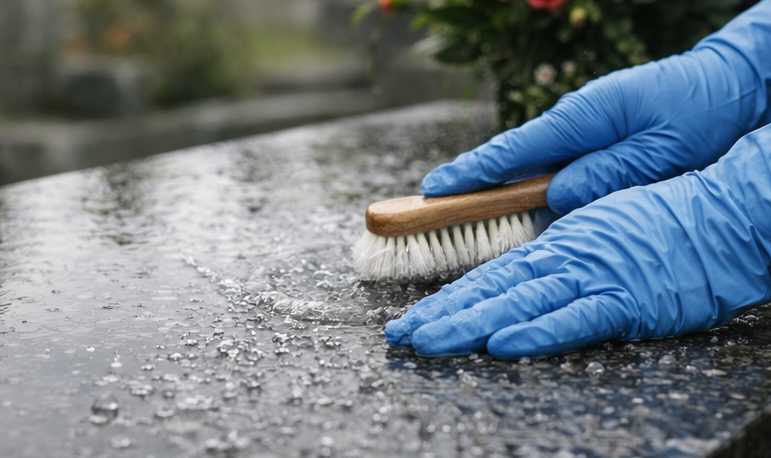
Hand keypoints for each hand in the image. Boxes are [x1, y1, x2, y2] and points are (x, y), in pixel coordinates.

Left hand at [386, 124, 770, 358]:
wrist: (716, 216)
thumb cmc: (658, 225)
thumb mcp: (594, 233)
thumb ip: (557, 258)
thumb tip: (520, 278)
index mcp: (553, 246)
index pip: (488, 277)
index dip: (447, 299)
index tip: (414, 317)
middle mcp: (562, 259)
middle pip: (489, 290)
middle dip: (440, 314)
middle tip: (399, 334)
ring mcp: (591, 279)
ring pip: (517, 303)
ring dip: (468, 324)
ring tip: (427, 341)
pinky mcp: (624, 301)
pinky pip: (573, 320)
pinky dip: (536, 332)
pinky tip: (500, 344)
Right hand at [421, 1, 770, 214]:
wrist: (729, 86)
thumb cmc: (699, 114)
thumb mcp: (658, 153)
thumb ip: (605, 176)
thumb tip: (555, 198)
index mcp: (580, 119)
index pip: (512, 151)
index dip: (469, 173)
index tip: (431, 190)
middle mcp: (569, 123)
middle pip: (507, 160)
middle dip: (469, 186)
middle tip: (427, 213)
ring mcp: (576, 131)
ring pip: (528, 168)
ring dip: (499, 193)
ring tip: (466, 223)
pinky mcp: (588, 142)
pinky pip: (550, 169)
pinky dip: (530, 190)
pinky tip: (521, 213)